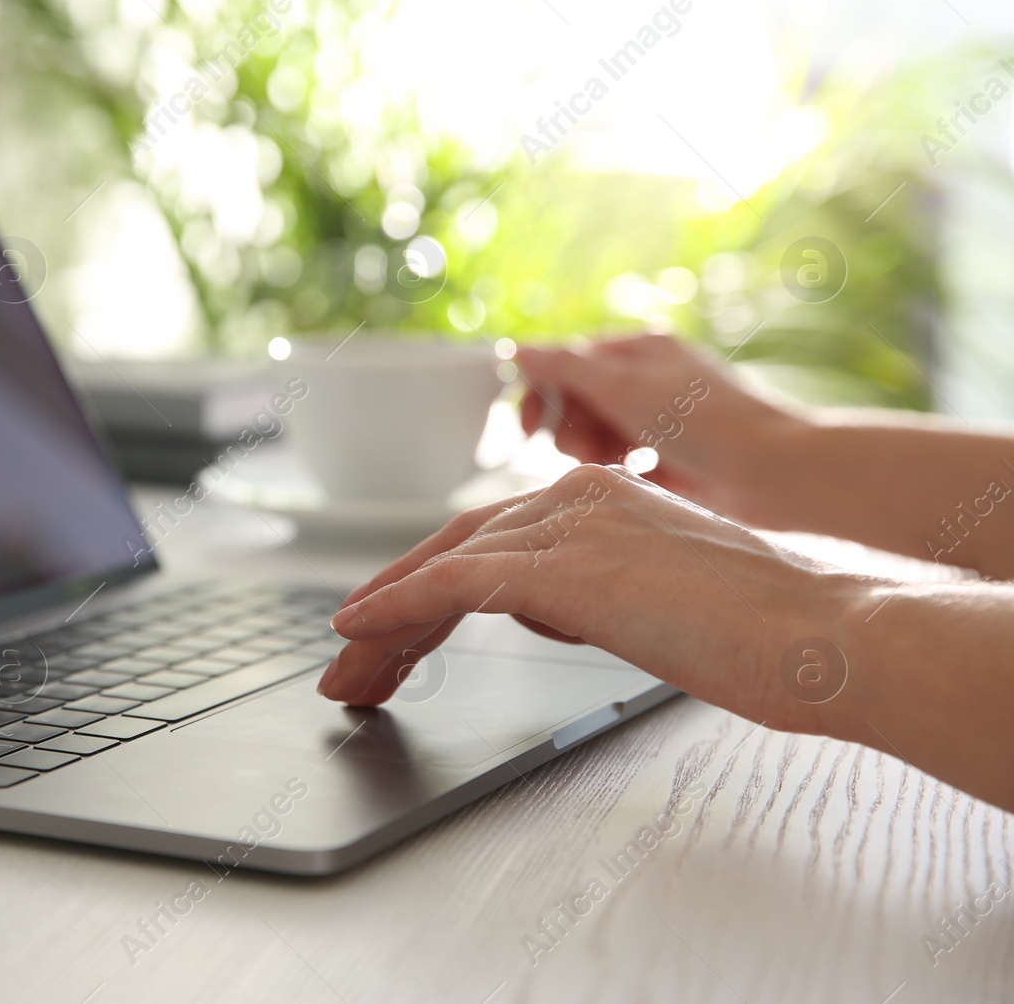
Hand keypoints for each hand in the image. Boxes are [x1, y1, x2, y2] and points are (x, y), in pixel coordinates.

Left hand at [316, 464, 873, 732]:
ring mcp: (572, 524)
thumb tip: (545, 609)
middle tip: (350, 664)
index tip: (389, 632)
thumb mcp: (660, 601)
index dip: (428, 585)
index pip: (490, 538)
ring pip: (444, 567)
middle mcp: (578, 496)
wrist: (828, 635)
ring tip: (346, 678)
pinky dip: (397, 607)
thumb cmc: (767, 633)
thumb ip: (595, 591)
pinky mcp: (567, 566)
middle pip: (454, 548)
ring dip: (383, 626)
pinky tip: (358, 633)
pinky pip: (454, 582)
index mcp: (602, 497)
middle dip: (393, 609)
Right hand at [515, 333, 802, 525]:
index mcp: (639, 351)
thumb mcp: (625, 386)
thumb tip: (516, 349)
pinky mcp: (667, 460)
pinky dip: (616, 468)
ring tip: (613, 462)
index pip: (567, 363)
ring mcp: (658, 421)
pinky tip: (634, 474)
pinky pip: (620, 461)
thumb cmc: (708, 422)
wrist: (774, 474)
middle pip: (576, 401)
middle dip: (570, 427)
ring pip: (595, 434)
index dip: (543, 393)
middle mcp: (647, 381)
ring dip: (591, 450)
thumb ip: (565, 367)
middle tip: (586, 448)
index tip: (532, 426)